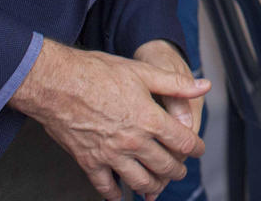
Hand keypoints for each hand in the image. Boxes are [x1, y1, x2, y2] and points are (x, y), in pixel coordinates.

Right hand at [8, 40, 209, 199]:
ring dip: (153, 186)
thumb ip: (176, 84)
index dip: (196, 147)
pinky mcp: (89, 162)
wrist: (56, 83)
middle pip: (164, 166)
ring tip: (157, 186)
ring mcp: (111, 154)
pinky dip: (116, 194)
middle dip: (177, 170)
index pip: (183, 142)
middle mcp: (133, 141)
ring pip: (140, 181)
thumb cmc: (96, 73)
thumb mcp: (143, 71)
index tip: (198, 149)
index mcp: (149, 119)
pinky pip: (106, 186)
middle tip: (180, 170)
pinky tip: (120, 195)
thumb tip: (204, 86)